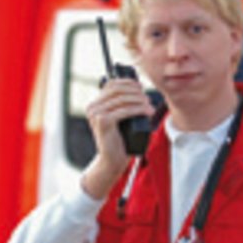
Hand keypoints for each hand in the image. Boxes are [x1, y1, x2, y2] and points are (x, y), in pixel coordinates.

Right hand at [81, 79, 153, 198]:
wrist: (112, 160)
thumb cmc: (119, 140)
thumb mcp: (119, 119)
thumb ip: (122, 105)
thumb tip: (139, 89)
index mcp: (94, 104)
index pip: (111, 84)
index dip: (127, 82)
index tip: (140, 86)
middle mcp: (92, 107)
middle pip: (117, 90)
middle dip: (135, 92)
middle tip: (147, 98)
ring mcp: (96, 114)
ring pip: (122, 100)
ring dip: (140, 100)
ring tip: (150, 106)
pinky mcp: (103, 122)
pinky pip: (124, 111)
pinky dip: (138, 109)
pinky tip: (147, 112)